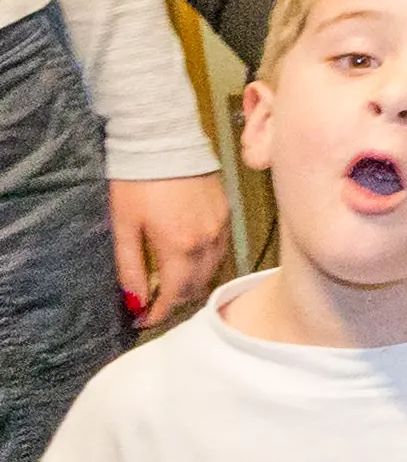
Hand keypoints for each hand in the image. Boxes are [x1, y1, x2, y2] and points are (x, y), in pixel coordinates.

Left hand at [113, 174, 228, 329]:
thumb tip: (135, 300)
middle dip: (176, 300)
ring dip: (193, 282)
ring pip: (213, 269)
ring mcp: (220, 226)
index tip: (144, 320)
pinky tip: (189, 258)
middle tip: (155, 303)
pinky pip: (220, 249)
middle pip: (197, 286)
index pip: (175, 294)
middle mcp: (206, 241)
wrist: (164, 141)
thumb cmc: (137, 183)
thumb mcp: (125, 226)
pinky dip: (206, 262)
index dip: (159, 312)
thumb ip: (131, 267)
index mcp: (179, 247)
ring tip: (172, 283)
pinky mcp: (226, 213)